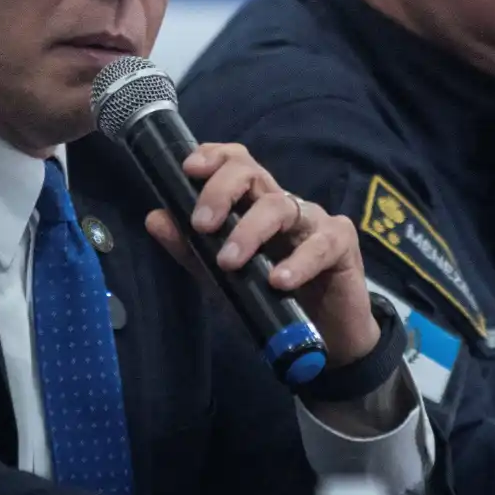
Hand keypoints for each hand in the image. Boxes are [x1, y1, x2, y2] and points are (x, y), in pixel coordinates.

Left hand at [143, 143, 379, 364]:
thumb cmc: (270, 298)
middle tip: (202, 225)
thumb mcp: (222, 278)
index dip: (213, 156)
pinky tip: (279, 282)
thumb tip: (154, 218)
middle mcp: (282, 204)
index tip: (189, 169)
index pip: (236, 163)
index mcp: (254, 204)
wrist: (322, 338)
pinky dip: (297, 262)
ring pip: (280, 206)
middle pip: (253, 172)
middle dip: (222, 191)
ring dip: (250, 230)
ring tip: (229, 261)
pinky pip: (320, 244)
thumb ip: (190, 250)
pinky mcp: (341, 244)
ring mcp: (314, 220)